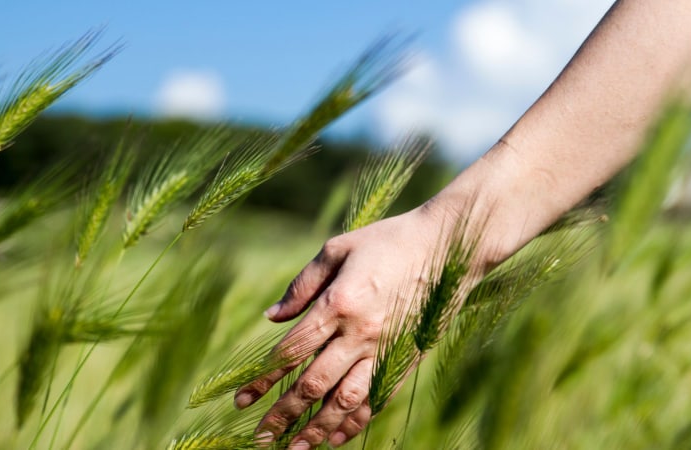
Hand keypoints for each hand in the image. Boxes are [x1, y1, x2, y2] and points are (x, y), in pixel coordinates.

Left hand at [234, 206, 444, 447]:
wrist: (448, 246)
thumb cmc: (388, 241)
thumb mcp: (338, 248)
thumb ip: (303, 285)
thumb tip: (272, 318)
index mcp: (338, 303)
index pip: (292, 351)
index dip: (264, 379)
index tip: (242, 401)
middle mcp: (360, 332)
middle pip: (314, 384)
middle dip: (284, 415)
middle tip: (261, 438)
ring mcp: (385, 348)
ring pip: (346, 400)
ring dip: (318, 429)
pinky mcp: (406, 357)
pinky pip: (378, 397)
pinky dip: (356, 421)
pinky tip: (337, 438)